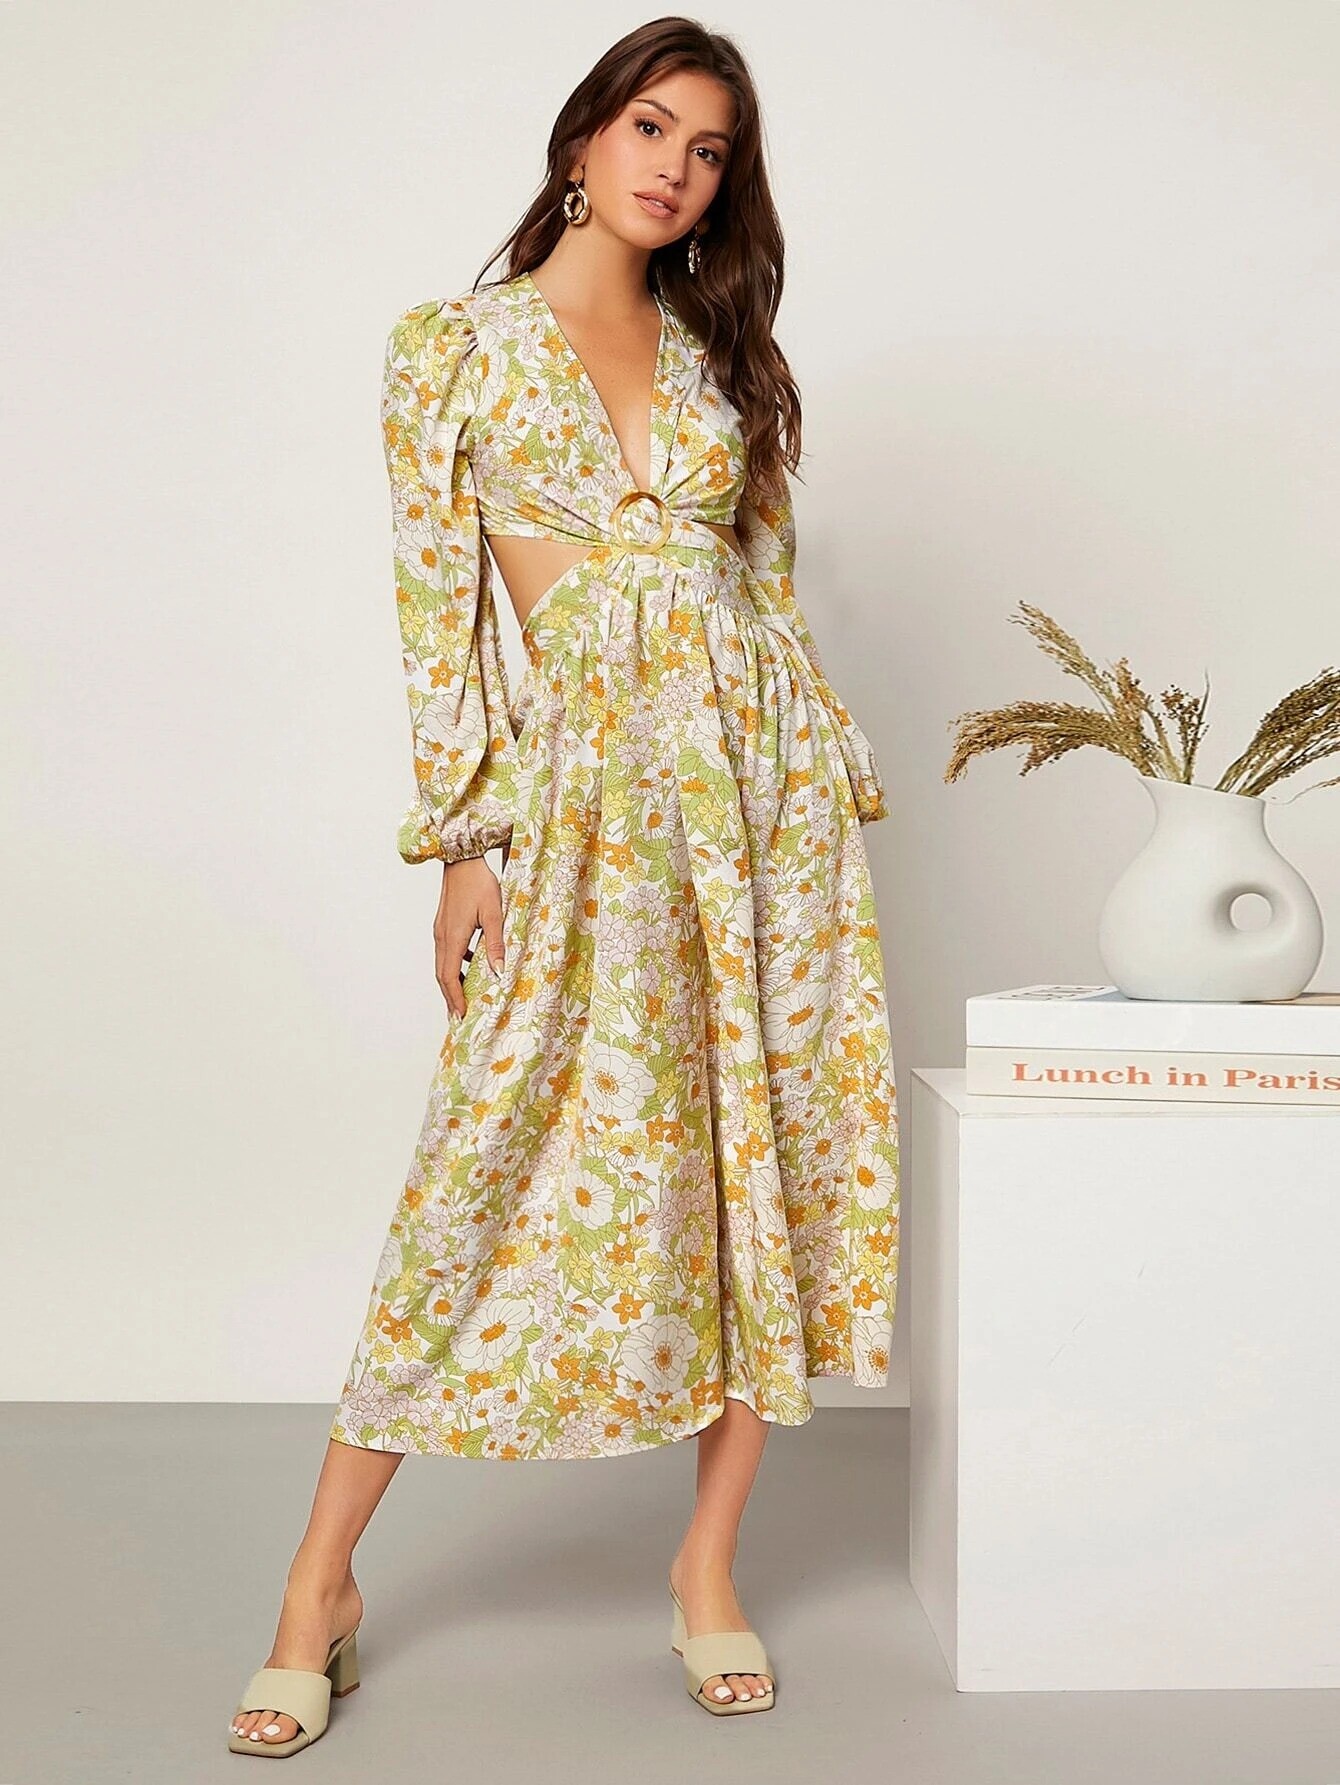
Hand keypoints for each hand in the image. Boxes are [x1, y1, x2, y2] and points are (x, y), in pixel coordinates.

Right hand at [434, 854, 503, 1018]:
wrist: (462, 859)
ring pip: (443, 964)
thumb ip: (495, 943)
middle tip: (459, 1017)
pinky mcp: (444, 924)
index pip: (449, 976)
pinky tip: (470, 966)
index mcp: (453, 937)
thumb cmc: (479, 883)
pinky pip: (446, 952)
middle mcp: (442, 936)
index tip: (461, 1015)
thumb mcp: (494, 913)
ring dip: (452, 983)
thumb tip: (498, 971)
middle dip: (450, 997)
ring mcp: (441, 930)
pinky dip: (455, 966)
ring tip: (463, 998)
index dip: (455, 998)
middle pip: (442, 975)